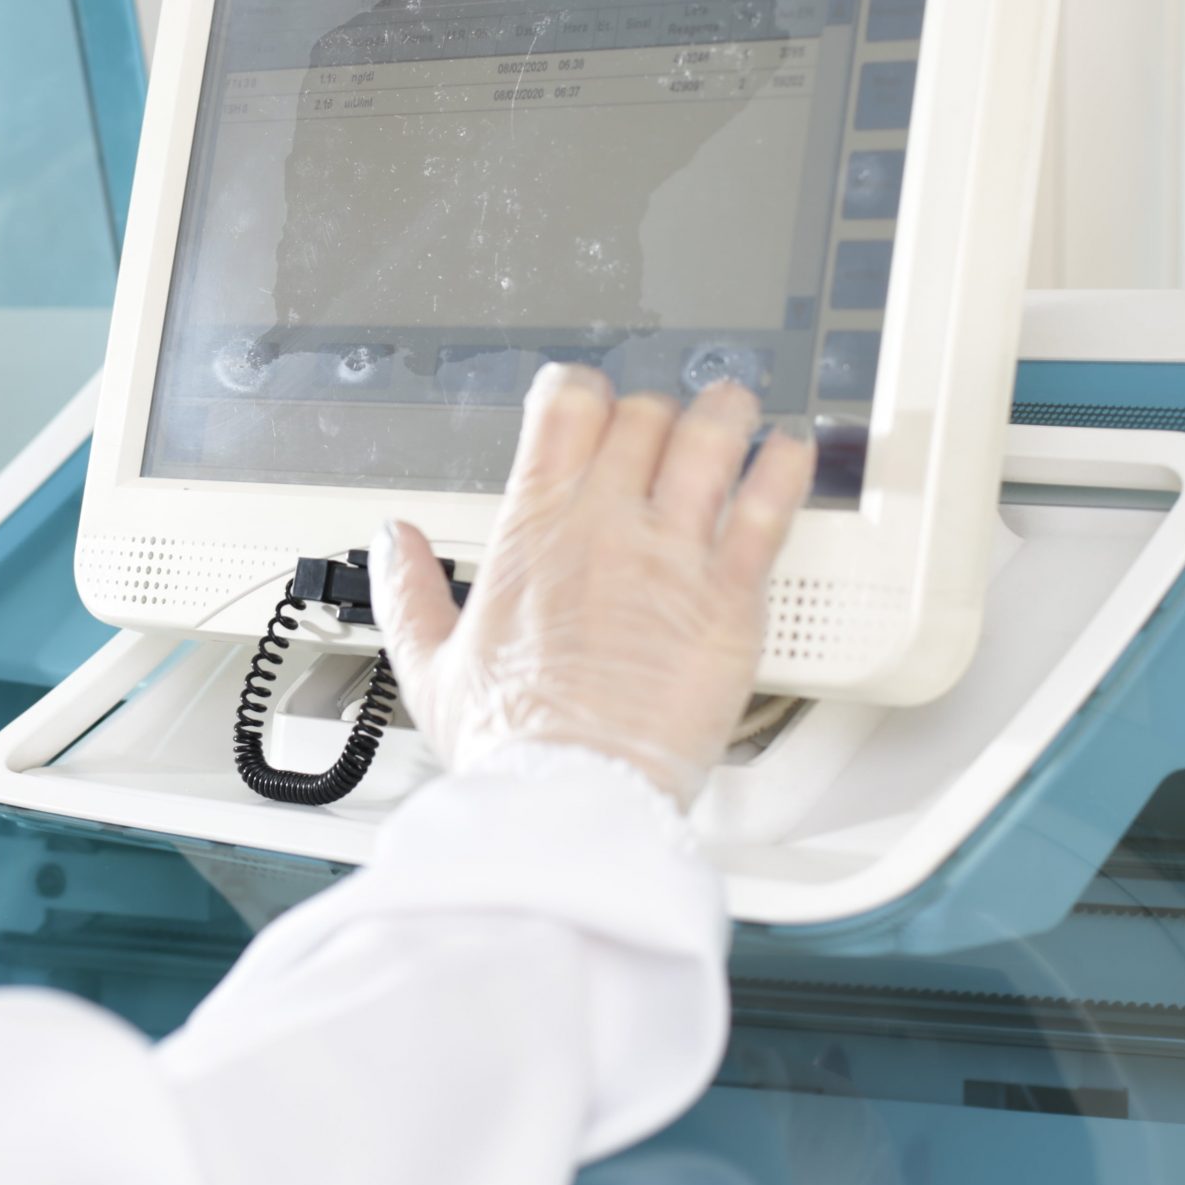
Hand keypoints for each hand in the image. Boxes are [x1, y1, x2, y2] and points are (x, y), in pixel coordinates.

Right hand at [373, 364, 815, 808]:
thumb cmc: (511, 744)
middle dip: (655, 412)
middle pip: (644, 414)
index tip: (593, 404)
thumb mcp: (431, 665)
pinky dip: (785, 467)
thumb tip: (393, 543)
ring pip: (712, 438)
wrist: (573, 795)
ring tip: (735, 413)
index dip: (583, 390)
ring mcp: (673, 555)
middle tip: (666, 430)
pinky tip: (790, 454)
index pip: (566, 404)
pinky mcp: (729, 598)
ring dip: (726, 414)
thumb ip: (407, 590)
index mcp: (534, 528)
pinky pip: (769, 507)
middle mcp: (606, 524)